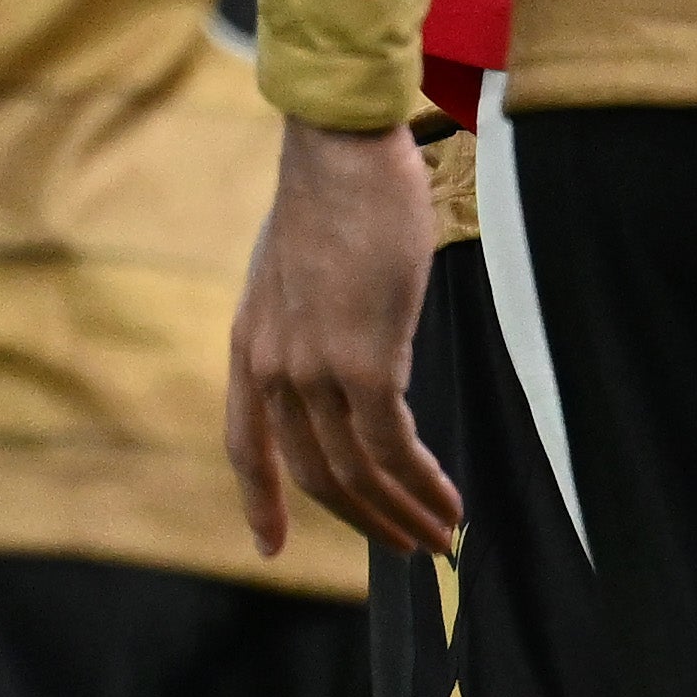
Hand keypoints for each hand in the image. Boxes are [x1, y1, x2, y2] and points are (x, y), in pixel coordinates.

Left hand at [226, 117, 456, 559]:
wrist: (338, 147)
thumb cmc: (335, 190)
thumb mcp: (300, 265)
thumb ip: (310, 316)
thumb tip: (348, 347)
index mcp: (250, 345)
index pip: (246, 445)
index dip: (260, 503)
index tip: (269, 549)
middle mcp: (272, 367)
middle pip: (313, 472)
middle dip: (364, 520)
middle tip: (409, 546)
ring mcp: (313, 368)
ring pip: (356, 471)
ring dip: (403, 513)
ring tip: (443, 536)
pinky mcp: (363, 362)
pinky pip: (392, 446)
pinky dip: (423, 483)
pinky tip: (451, 499)